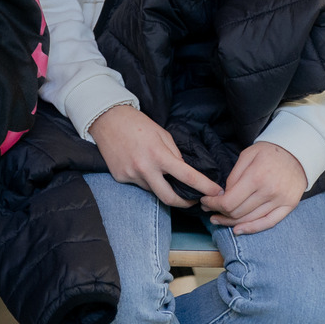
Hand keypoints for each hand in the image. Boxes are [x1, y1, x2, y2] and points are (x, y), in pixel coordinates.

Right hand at [90, 104, 222, 207]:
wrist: (107, 120)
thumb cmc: (137, 124)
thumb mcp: (162, 134)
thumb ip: (174, 154)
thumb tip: (183, 173)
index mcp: (159, 154)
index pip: (187, 176)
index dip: (205, 186)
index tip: (217, 191)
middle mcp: (144, 168)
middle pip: (169, 198)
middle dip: (185, 204)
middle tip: (193, 201)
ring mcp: (130, 175)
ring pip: (153, 190)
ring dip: (161, 186)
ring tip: (158, 171)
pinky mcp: (120, 178)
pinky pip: (139, 185)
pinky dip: (145, 179)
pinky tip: (138, 165)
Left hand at [203, 142, 306, 234]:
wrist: (298, 152)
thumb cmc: (269, 152)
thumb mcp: (247, 155)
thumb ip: (234, 176)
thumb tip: (223, 195)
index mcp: (256, 177)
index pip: (229, 201)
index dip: (213, 204)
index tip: (205, 202)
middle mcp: (269, 192)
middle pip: (238, 212)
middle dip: (219, 213)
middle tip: (210, 210)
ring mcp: (280, 201)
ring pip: (250, 219)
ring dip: (231, 222)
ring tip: (219, 219)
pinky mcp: (289, 206)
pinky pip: (268, 223)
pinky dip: (252, 229)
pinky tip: (238, 230)